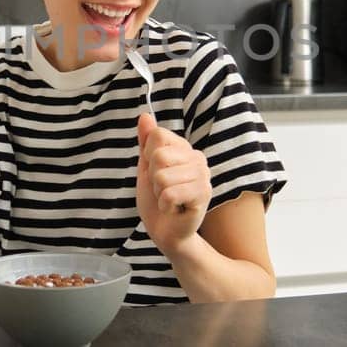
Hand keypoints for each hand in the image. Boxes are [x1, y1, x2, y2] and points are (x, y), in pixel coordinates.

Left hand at [135, 113, 210, 250]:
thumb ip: (146, 142)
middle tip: (162, 190)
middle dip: (153, 178)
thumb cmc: (157, 200)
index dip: (148, 156)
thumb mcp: (146, 168)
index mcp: (183, 148)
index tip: (154, 172)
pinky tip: (174, 208)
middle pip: (158, 155)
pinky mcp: (203, 194)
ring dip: (159, 193)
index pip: (157, 135)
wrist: (165, 232)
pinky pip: (170, 194)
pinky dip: (165, 205)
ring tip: (168, 200)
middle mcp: (197, 157)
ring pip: (162, 176)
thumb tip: (144, 115)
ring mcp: (202, 175)